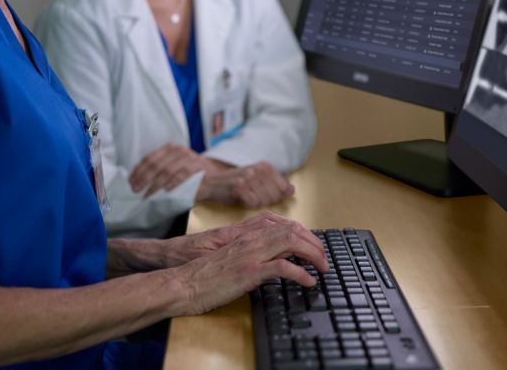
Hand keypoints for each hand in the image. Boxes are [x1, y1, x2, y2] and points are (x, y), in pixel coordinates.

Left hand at [130, 144, 217, 197]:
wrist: (216, 179)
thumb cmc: (192, 176)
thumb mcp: (175, 169)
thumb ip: (160, 171)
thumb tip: (139, 181)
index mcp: (170, 149)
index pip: (149, 158)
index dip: (138, 170)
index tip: (130, 182)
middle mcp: (178, 150)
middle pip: (155, 164)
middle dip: (143, 178)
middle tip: (136, 190)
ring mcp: (189, 157)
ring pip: (167, 170)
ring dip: (155, 184)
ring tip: (147, 194)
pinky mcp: (197, 166)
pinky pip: (182, 174)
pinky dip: (172, 183)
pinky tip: (166, 191)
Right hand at [172, 213, 328, 314]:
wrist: (182, 282)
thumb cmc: (203, 271)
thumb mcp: (230, 253)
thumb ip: (249, 248)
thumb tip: (270, 256)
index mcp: (247, 233)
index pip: (284, 224)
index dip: (304, 233)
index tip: (314, 245)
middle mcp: (252, 238)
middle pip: (293, 230)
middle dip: (314, 243)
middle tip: (324, 259)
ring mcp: (251, 253)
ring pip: (292, 242)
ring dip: (313, 255)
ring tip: (322, 268)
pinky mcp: (249, 271)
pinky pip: (283, 267)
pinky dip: (300, 274)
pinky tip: (308, 281)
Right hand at [195, 161, 294, 207]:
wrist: (210, 182)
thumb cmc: (235, 183)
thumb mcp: (257, 177)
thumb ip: (275, 183)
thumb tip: (292, 190)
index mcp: (265, 166)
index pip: (284, 187)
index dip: (277, 197)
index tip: (265, 196)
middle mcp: (258, 170)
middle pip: (275, 196)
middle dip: (266, 202)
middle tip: (254, 198)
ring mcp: (249, 178)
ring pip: (265, 200)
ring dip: (256, 204)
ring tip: (248, 197)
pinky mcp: (239, 188)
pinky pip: (253, 204)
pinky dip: (248, 205)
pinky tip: (242, 200)